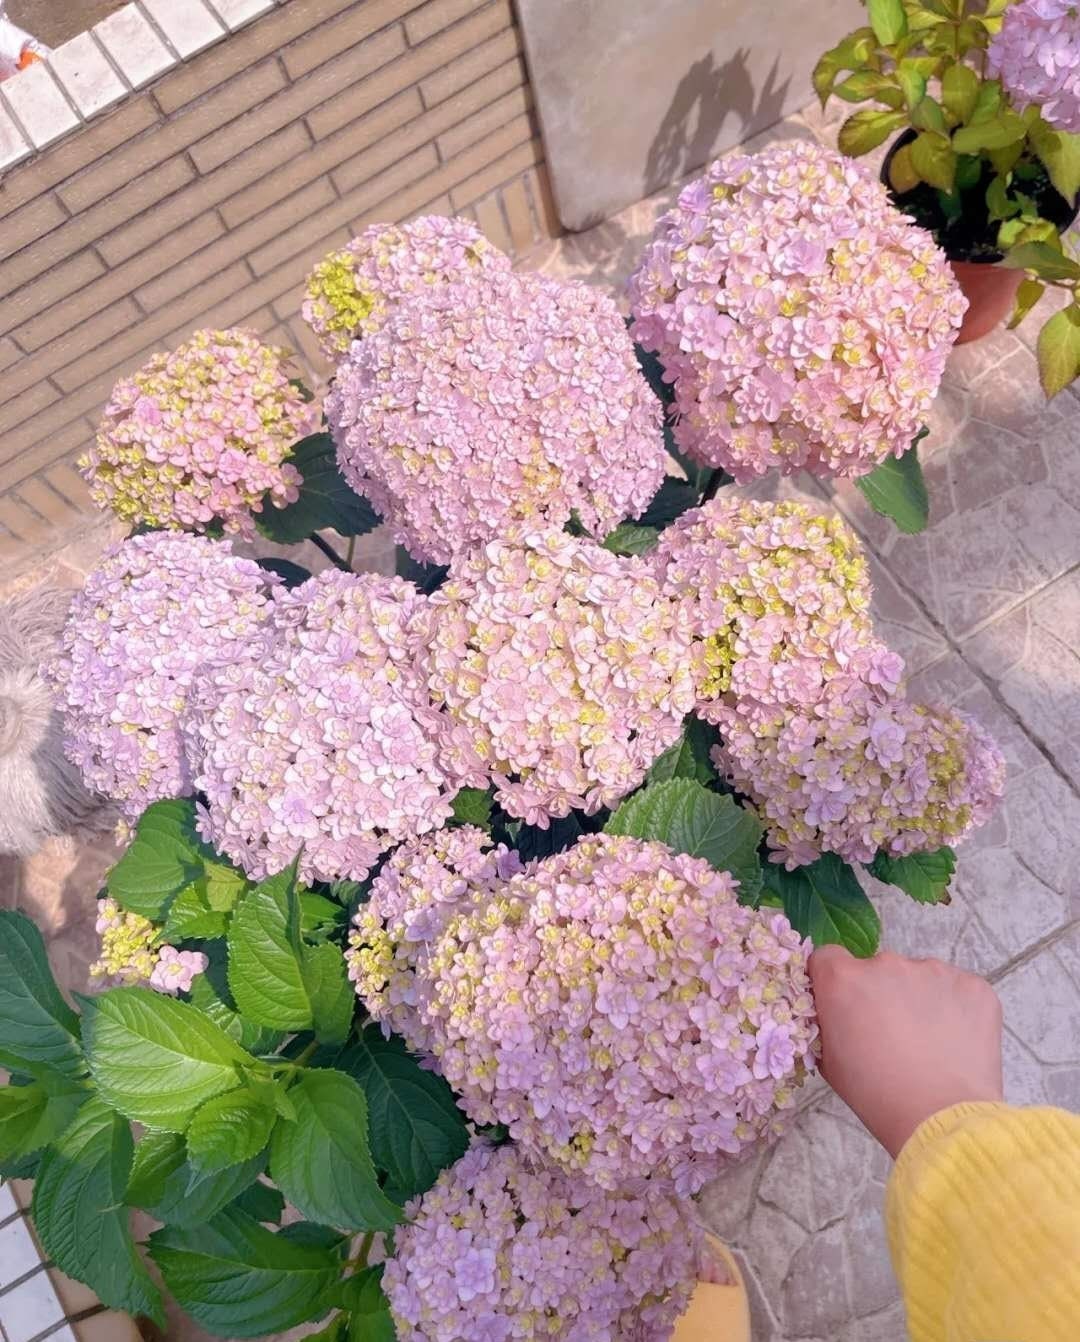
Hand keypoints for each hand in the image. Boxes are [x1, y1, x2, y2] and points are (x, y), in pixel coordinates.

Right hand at [808, 946, 1003, 1157]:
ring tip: (929, 1044)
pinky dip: (955, 1009)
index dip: (834, 981)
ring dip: (919, 1000)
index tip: (844, 1005)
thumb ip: (827, 1022)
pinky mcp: (973, 985)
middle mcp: (887, 963)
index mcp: (844, 979)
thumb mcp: (829, 1061)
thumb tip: (834, 1011)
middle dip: (881, 993)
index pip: (828, 958)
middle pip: (878, 968)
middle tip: (891, 1035)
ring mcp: (934, 970)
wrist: (942, 1118)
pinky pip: (957, 989)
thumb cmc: (877, 1096)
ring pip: (920, 977)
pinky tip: (955, 1043)